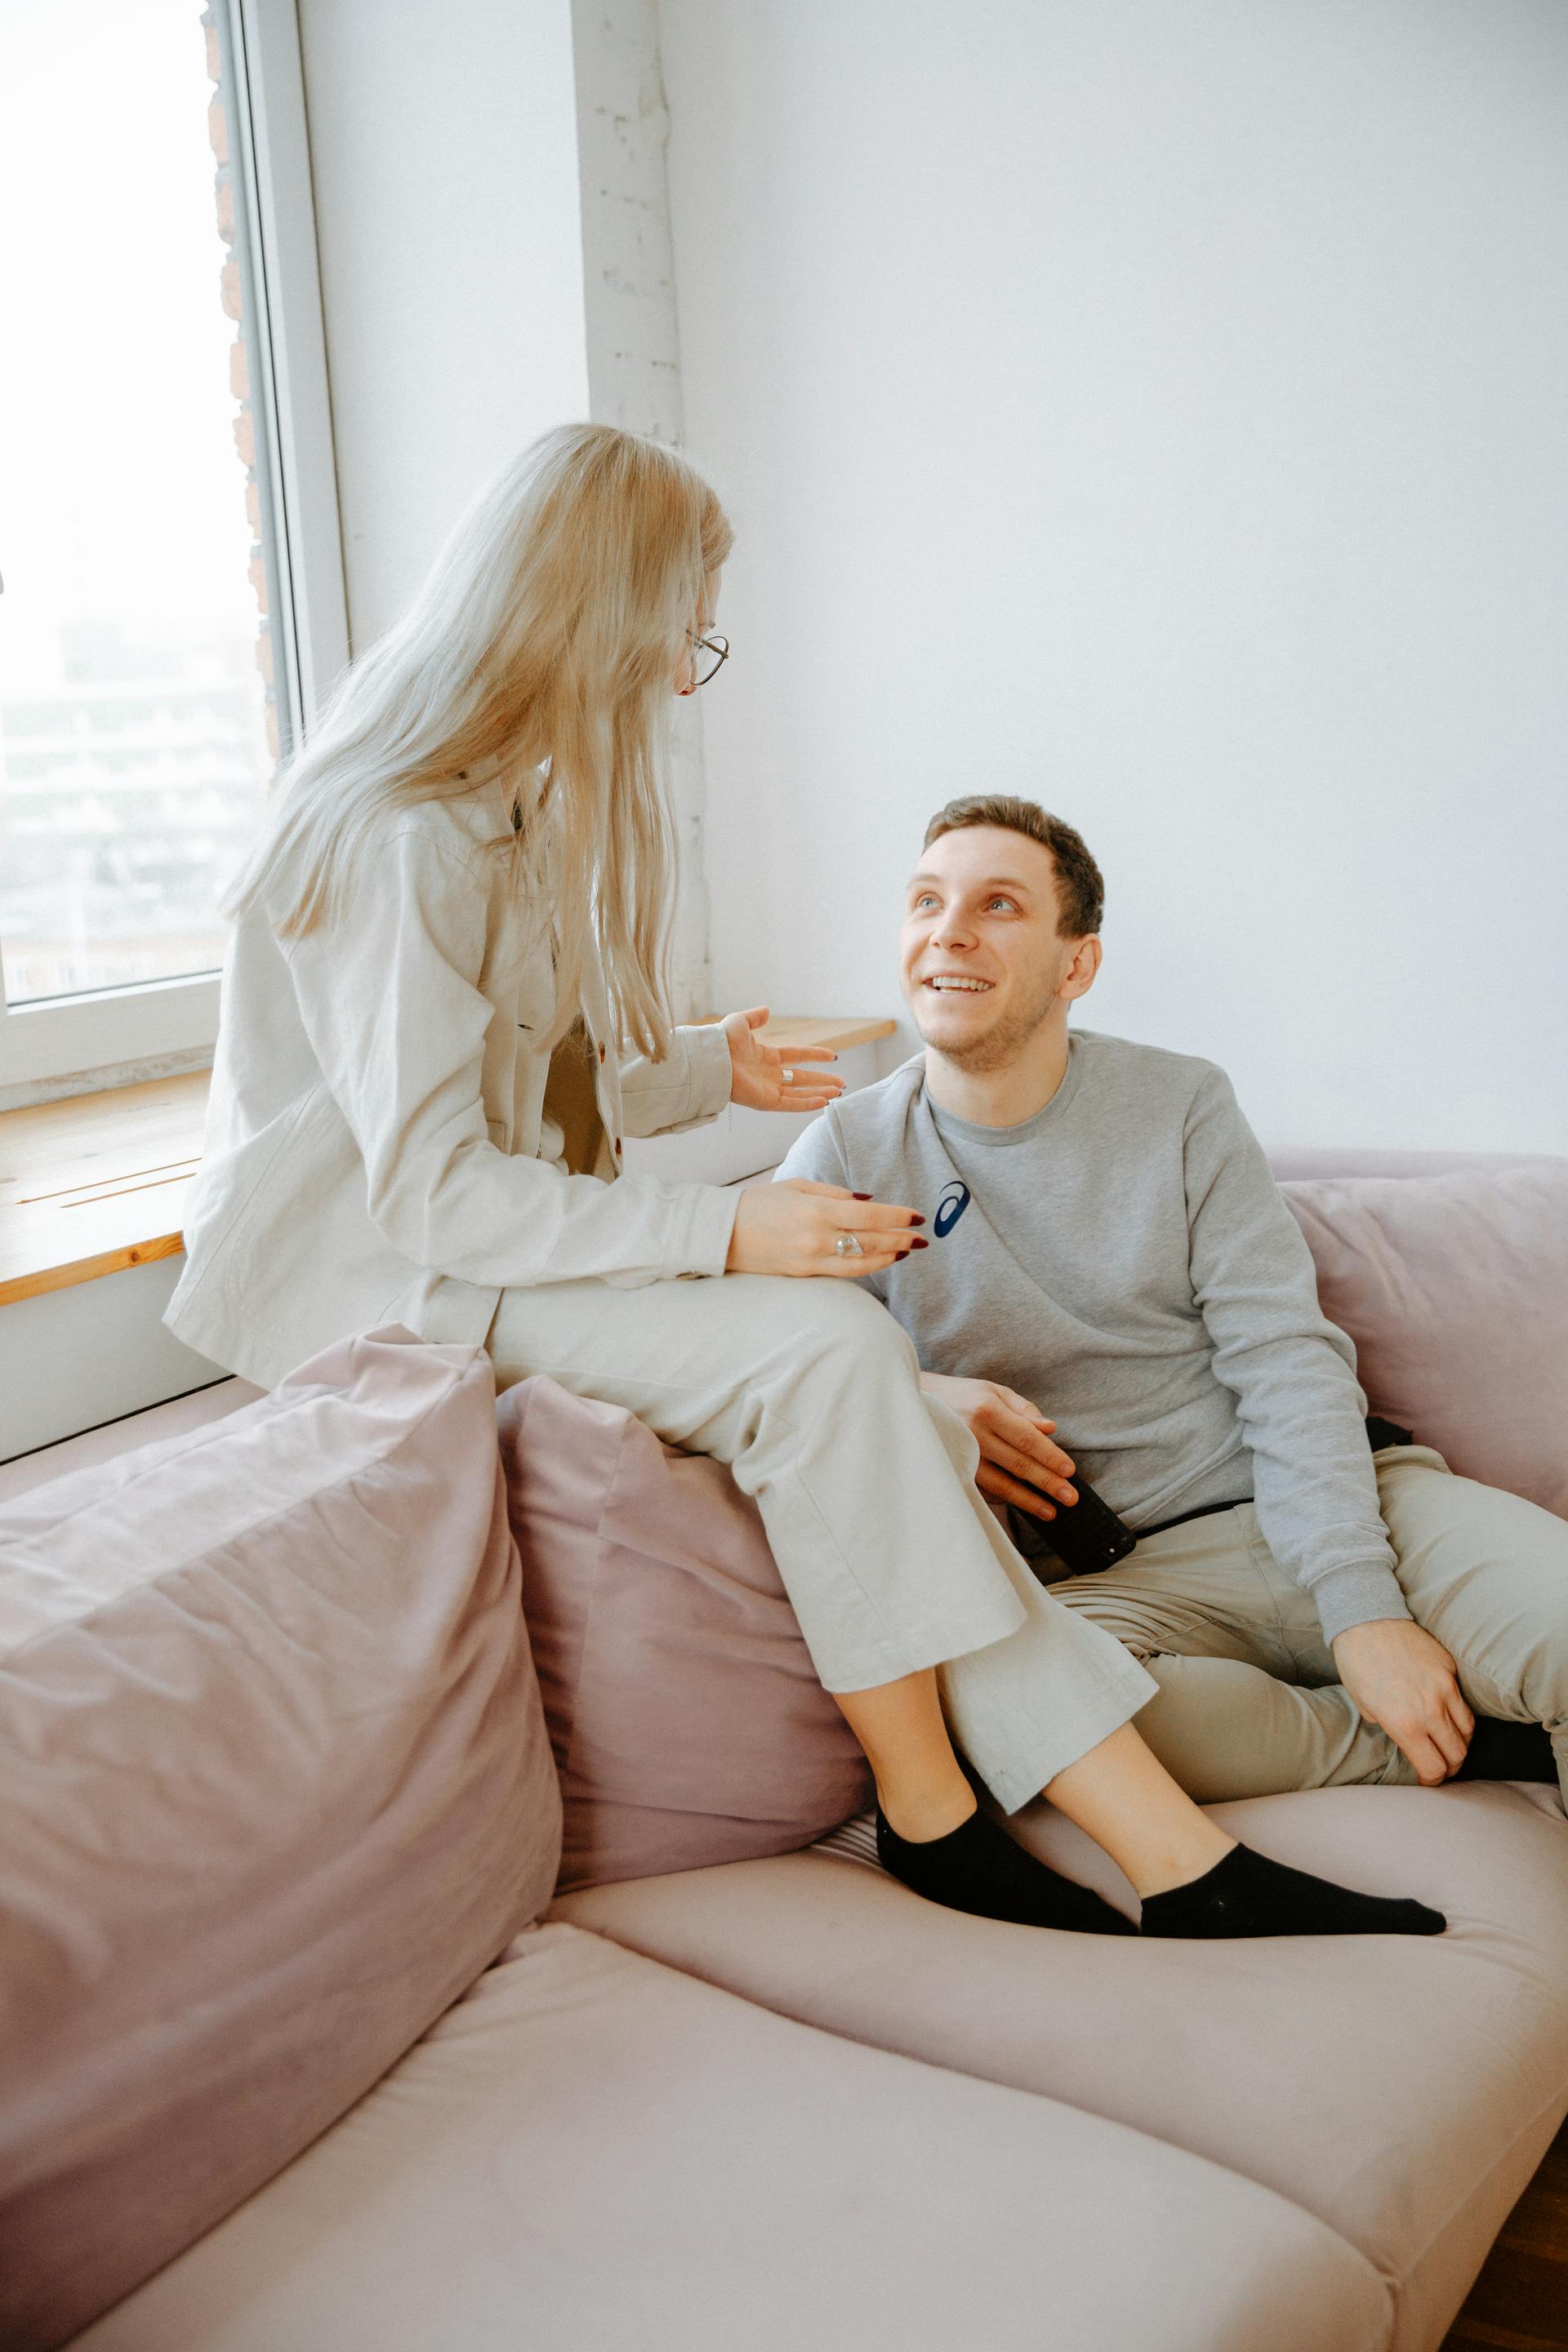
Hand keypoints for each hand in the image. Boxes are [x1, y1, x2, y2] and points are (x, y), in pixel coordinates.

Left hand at [722, 1006, 845, 1112]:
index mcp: (766, 1056)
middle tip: (841, 1083)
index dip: (814, 1055)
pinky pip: (791, 1103)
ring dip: (819, 1092)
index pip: (796, 1056)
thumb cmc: (723, 1040)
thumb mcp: (741, 1022)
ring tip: (838, 1092)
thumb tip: (767, 1010)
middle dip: (822, 1080)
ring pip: (800, 1092)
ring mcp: (769, 1089)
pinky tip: (824, 1101)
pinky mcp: (766, 1101)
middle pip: (802, 1078)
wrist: (713, 1059)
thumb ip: (755, 1017)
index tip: (832, 1056)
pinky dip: (807, 1103)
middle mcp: (770, 1074)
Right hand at [726, 1180, 924, 1276]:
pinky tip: (881, 1260)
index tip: (917, 1216)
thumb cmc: (759, 1203)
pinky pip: (844, 1272)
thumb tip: (868, 1200)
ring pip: (862, 1262)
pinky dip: (866, 1266)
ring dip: (889, 1256)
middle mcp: (817, 1238)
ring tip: (907, 1250)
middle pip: (871, 1241)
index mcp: (816, 1210)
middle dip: (901, 1238)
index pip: (869, 1216)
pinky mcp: (805, 1275)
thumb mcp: (797, 1186)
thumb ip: (835, 1193)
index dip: (897, 1216)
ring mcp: (811, 1261)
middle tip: (922, 1238)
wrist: (723, 1233)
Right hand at [919, 1372, 1078, 1516]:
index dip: (1050, 1456)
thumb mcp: (993, 1391)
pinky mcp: (952, 1470)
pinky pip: (982, 1490)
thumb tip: (1050, 1429)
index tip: (1070, 1471)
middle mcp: (973, 1434)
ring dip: (1027, 1500)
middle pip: (1017, 1464)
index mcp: (987, 1409)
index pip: (1027, 1438)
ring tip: (1050, 1511)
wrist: (916, 1402)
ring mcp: (960, 1455)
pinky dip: (1004, 1499)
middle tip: (1070, 1498)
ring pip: (1000, 1484)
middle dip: (1047, 1482)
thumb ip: (1024, 1409)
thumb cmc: (962, 1395)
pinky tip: (1021, 1504)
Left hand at [1331, 1619, 1474, 1784]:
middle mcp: (1430, 1710)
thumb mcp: (1365, 1705)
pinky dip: (1459, 1715)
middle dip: (1450, 1767)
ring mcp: (1444, 1688)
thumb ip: (1391, 1727)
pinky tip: (1447, 1716)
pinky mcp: (1450, 1670)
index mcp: (1405, 1724)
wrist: (1367, 1619)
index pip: (1433, 1768)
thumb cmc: (1357, 1663)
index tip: (1427, 1781)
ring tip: (1448, 1744)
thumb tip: (1407, 1739)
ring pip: (1467, 1730)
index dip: (1432, 1781)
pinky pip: (1463, 1702)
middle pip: (1457, 1754)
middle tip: (1441, 1767)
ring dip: (1459, 1743)